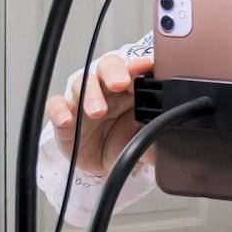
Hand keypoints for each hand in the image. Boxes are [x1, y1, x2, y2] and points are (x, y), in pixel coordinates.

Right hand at [45, 51, 153, 174]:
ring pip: (82, 83)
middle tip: (120, 83)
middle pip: (107, 67)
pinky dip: (59, 110)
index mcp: (130, 90)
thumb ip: (157, 136)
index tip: (146, 66)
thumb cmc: (123, 142)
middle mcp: (106, 89)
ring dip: (90, 95)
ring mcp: (83, 100)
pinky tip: (66, 119)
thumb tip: (174, 140)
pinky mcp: (64, 116)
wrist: (102, 165)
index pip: (134, 70)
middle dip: (114, 72)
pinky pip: (56, 106)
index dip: (139, 66)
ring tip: (98, 111)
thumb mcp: (143, 140)